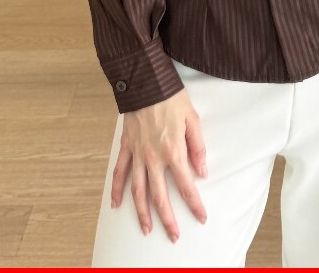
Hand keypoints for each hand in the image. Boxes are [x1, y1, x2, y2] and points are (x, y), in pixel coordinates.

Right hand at [110, 88, 207, 243]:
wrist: (145, 81)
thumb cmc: (172, 97)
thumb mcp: (192, 119)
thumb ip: (197, 146)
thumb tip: (202, 171)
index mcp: (173, 151)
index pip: (186, 185)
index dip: (194, 204)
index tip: (201, 218)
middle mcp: (153, 157)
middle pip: (159, 196)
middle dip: (168, 219)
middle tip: (173, 236)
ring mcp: (137, 154)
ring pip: (138, 191)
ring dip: (142, 213)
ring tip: (147, 229)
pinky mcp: (126, 147)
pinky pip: (120, 172)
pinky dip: (116, 190)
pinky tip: (116, 205)